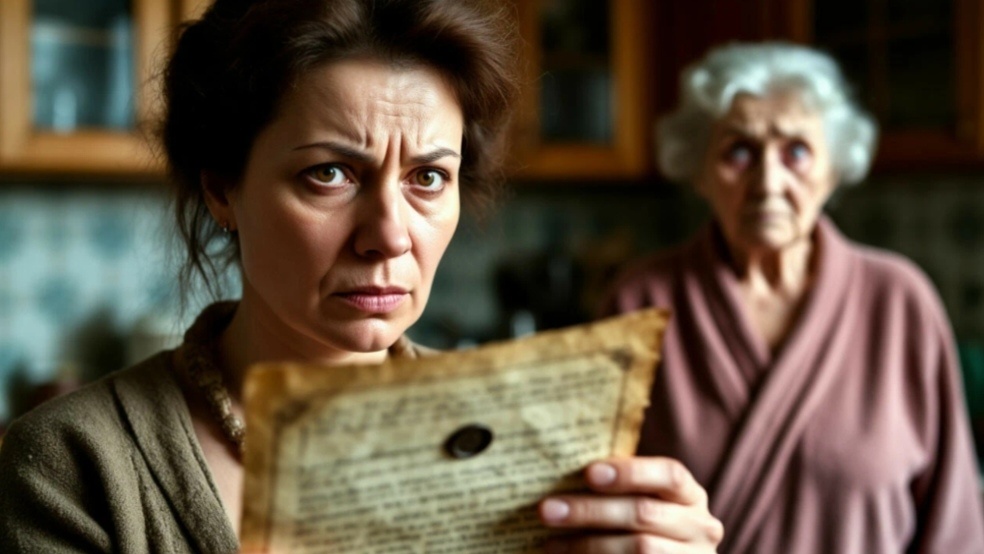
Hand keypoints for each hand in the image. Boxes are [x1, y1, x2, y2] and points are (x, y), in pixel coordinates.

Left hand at [538, 456, 722, 552]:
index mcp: (690, 495)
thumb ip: (618, 488)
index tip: (588, 473)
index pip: (669, 475)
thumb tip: (564, 470)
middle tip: (547, 509)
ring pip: (639, 549)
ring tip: (551, 543)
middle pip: (643, 514)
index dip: (630, 472)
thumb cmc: (647, 526)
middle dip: (591, 511)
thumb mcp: (645, 501)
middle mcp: (700, 527)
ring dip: (588, 545)